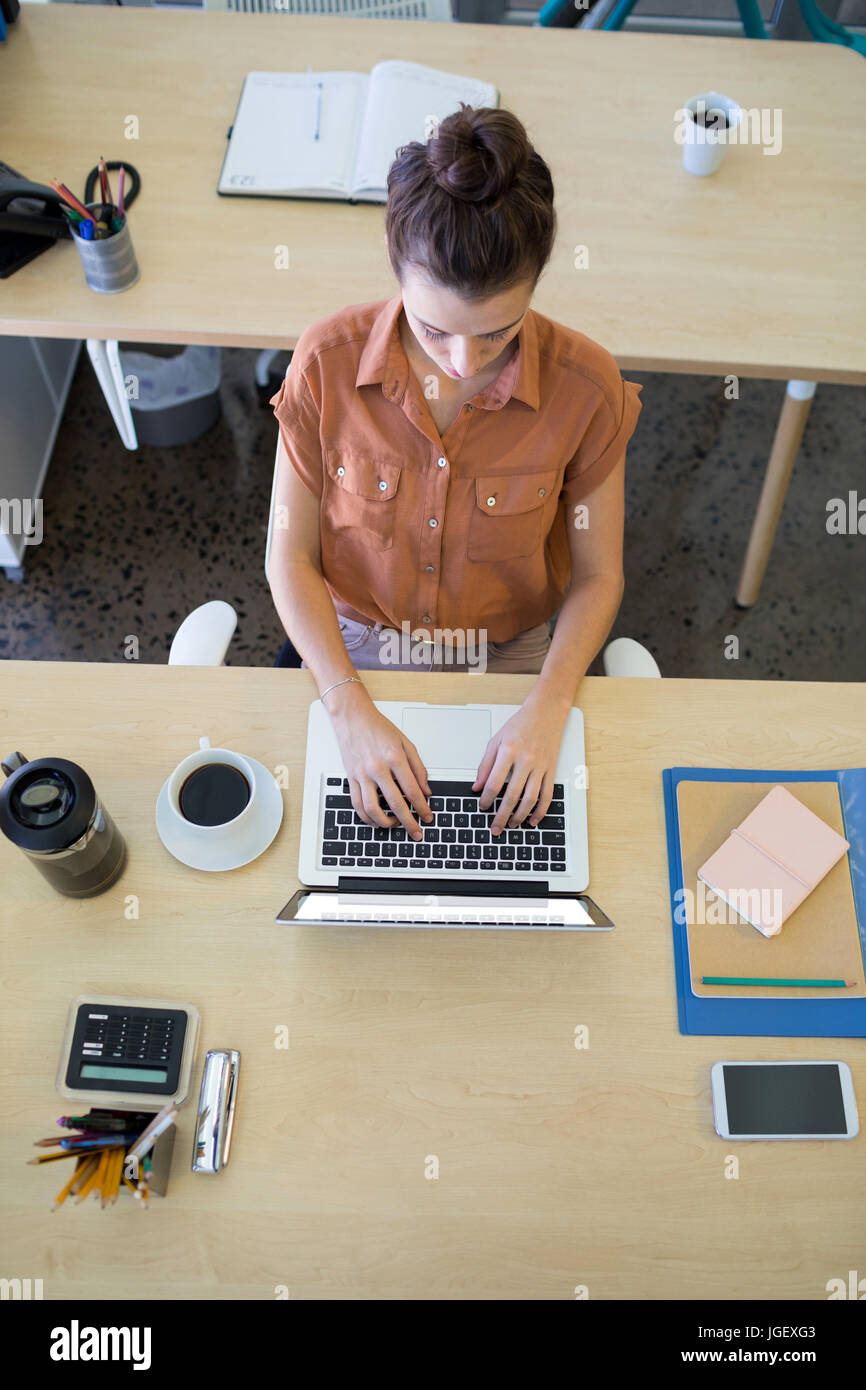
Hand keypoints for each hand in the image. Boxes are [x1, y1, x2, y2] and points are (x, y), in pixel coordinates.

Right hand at [327, 687, 432, 839]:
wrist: (353, 717)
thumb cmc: (379, 728)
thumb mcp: (406, 743)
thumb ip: (418, 768)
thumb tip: (426, 790)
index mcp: (395, 758)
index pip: (412, 790)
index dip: (422, 808)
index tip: (428, 817)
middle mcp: (378, 768)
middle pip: (395, 804)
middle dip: (408, 822)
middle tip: (416, 832)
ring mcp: (362, 774)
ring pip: (372, 809)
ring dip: (385, 823)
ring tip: (394, 825)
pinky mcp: (350, 777)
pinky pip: (357, 804)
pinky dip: (366, 817)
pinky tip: (375, 820)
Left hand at [472, 701, 569, 835]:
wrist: (546, 713)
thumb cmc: (520, 725)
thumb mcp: (495, 741)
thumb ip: (485, 765)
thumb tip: (477, 787)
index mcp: (508, 751)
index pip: (494, 783)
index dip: (486, 799)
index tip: (482, 807)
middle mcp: (525, 760)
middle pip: (512, 796)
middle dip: (501, 816)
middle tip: (495, 828)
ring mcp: (540, 766)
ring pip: (530, 799)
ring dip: (520, 816)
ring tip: (512, 825)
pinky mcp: (551, 770)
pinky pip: (547, 795)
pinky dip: (541, 811)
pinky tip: (533, 819)